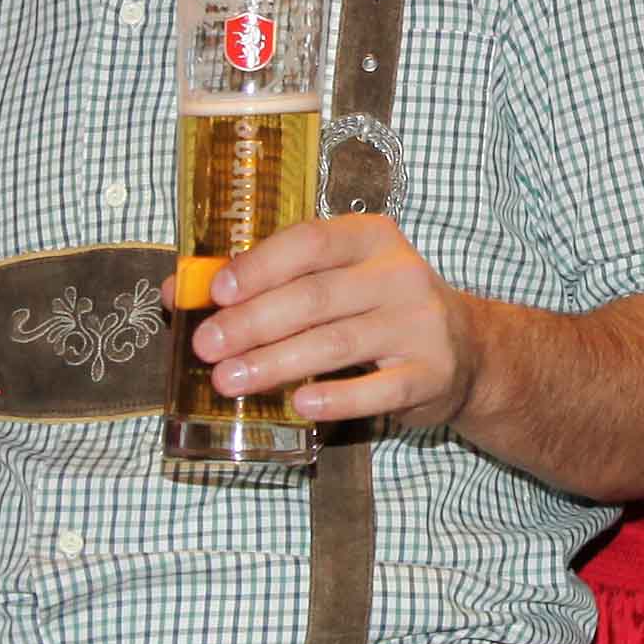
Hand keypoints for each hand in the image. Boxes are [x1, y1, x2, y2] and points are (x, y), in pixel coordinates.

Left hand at [194, 214, 481, 440]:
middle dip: (253, 322)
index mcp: (370, 238)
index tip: (215, 291)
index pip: (310, 241)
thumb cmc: (378, 309)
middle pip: (315, 296)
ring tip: (229, 380)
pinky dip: (337, 398)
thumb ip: (265, 280)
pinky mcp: (431, 373)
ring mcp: (419, 325)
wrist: (467, 350)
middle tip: (206, 347)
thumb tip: (177, 290)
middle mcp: (399, 274)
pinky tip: (299, 405)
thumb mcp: (336, 279)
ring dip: (277, 362)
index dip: (260, 265)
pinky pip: (379, 389)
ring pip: (337, 342)